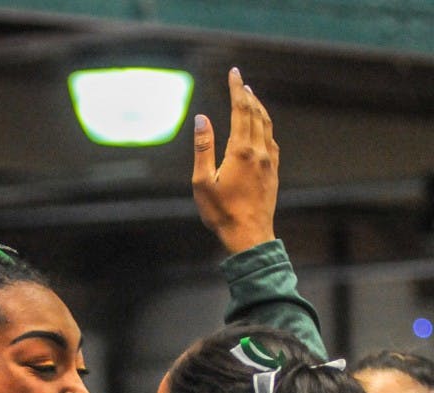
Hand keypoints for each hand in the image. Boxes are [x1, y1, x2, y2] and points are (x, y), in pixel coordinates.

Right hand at [192, 67, 277, 254]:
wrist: (249, 236)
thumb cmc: (221, 213)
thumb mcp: (203, 182)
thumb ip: (203, 148)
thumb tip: (202, 119)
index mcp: (240, 151)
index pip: (240, 110)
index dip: (236, 89)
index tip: (234, 73)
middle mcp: (258, 152)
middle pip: (255, 114)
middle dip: (247, 94)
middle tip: (240, 80)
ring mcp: (269, 162)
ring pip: (267, 126)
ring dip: (259, 108)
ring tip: (251, 97)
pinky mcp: (273, 173)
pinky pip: (272, 142)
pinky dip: (266, 127)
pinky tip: (263, 128)